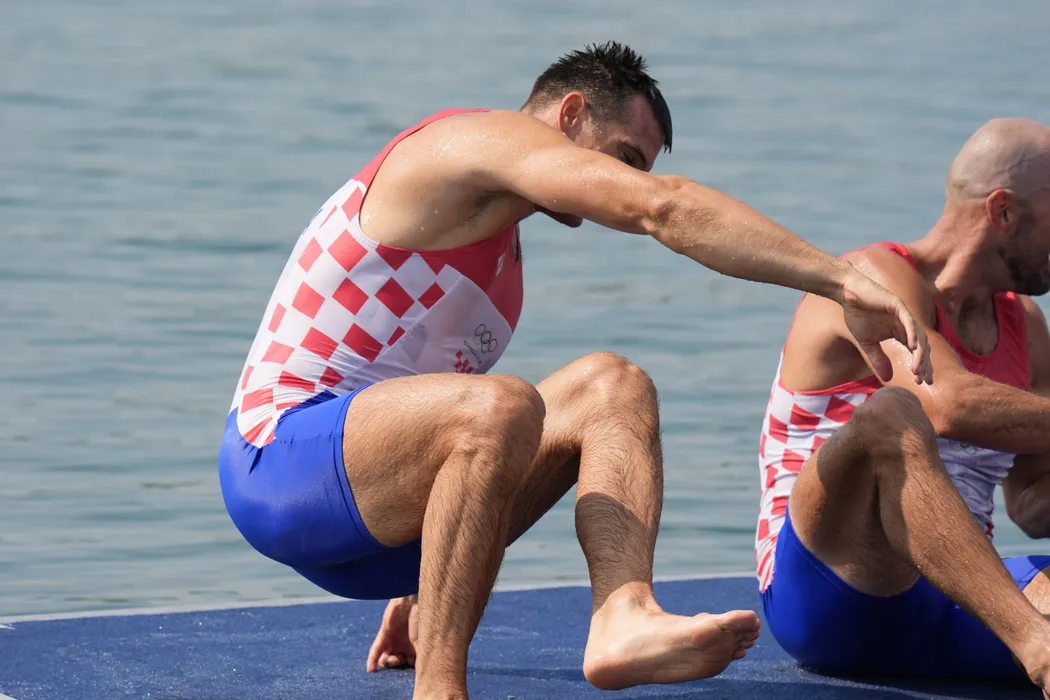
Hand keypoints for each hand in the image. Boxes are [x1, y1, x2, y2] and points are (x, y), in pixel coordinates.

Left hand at [366, 595, 417, 671]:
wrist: (414, 601)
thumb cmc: (423, 622)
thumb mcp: (423, 643)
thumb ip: (420, 659)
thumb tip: (421, 674)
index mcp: (416, 648)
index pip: (410, 665)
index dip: (409, 669)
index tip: (411, 667)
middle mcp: (404, 646)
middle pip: (397, 662)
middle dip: (397, 664)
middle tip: (399, 660)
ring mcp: (393, 641)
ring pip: (385, 659)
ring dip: (388, 663)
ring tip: (393, 659)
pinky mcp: (383, 636)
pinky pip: (376, 650)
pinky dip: (372, 660)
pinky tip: (371, 670)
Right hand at [840, 266, 932, 384]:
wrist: (849, 296)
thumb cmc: (857, 316)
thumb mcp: (868, 344)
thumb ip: (879, 359)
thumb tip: (889, 378)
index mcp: (901, 333)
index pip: (916, 352)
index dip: (921, 366)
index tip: (921, 382)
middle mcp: (907, 325)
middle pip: (922, 347)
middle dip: (925, 364)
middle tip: (924, 380)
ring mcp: (904, 315)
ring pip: (919, 337)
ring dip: (919, 354)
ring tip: (917, 369)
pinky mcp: (898, 306)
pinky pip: (908, 322)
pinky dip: (912, 334)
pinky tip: (913, 348)